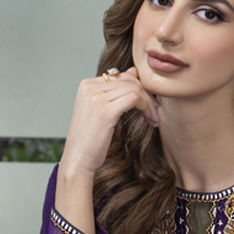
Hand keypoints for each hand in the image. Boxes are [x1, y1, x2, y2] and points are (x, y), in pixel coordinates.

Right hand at [56, 68, 159, 233]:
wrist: (78, 161)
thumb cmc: (89, 141)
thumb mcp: (100, 111)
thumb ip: (114, 92)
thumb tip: (133, 72)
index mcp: (87, 85)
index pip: (121, 76)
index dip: (139, 88)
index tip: (148, 103)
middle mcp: (90, 87)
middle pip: (129, 81)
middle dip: (147, 95)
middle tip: (155, 110)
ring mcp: (96, 98)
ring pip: (134, 89)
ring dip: (149, 103)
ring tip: (153, 118)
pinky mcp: (105, 111)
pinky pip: (135, 98)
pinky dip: (147, 108)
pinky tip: (150, 120)